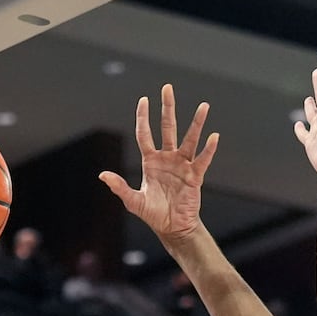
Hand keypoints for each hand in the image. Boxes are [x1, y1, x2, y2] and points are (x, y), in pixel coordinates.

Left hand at [99, 84, 218, 243]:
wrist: (172, 228)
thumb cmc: (153, 214)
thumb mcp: (133, 201)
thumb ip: (119, 187)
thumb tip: (102, 175)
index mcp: (150, 161)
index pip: (145, 134)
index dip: (143, 117)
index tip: (144, 100)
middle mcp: (167, 158)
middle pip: (167, 127)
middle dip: (167, 108)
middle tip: (167, 88)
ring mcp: (182, 165)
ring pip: (189, 139)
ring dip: (196, 123)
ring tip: (204, 106)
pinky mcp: (195, 176)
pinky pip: (202, 160)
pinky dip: (208, 149)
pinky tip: (214, 136)